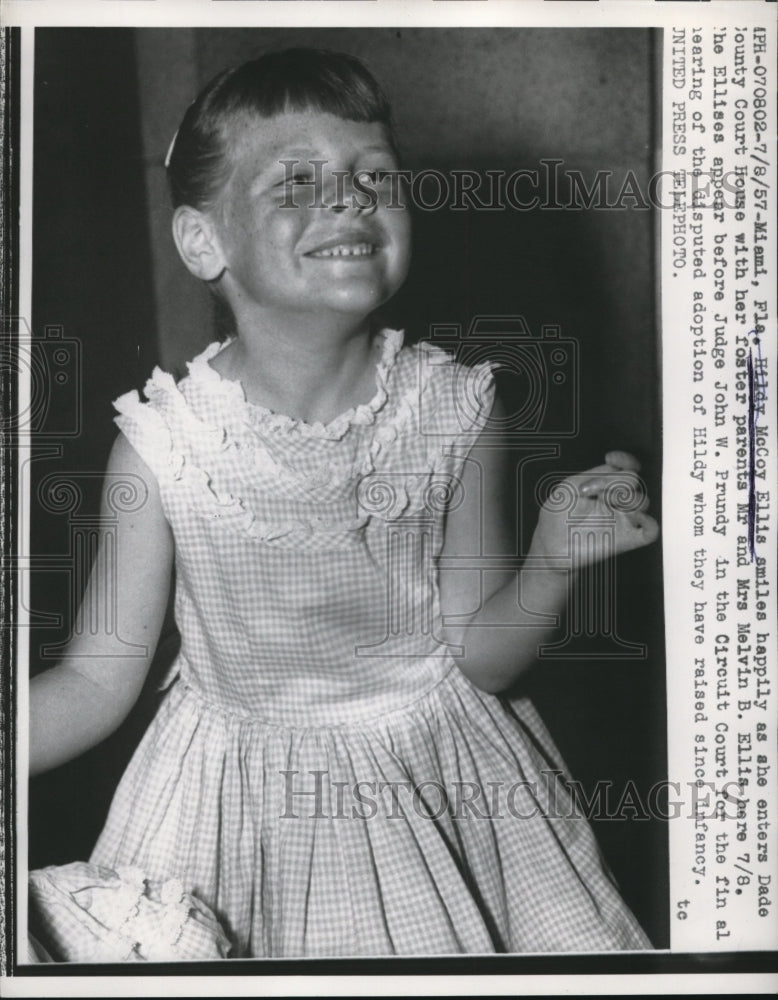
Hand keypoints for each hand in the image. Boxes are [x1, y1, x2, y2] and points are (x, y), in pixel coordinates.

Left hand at [529, 450, 659, 571]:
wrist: (551, 544)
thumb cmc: (558, 516)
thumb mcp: (571, 486)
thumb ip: (596, 474)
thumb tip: (616, 468)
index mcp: (605, 487)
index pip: (626, 468)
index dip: (625, 460)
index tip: (610, 458)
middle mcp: (616, 501)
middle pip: (634, 480)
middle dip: (614, 481)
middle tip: (594, 492)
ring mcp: (622, 519)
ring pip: (643, 501)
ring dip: (625, 498)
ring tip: (604, 504)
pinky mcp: (626, 539)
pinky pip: (652, 530)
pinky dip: (649, 521)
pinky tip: (632, 516)